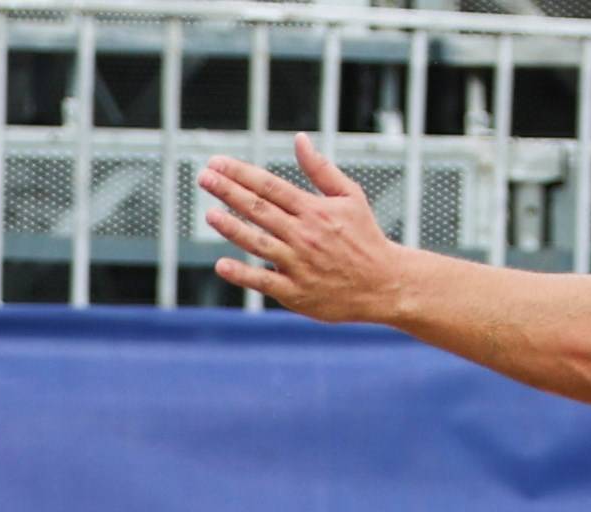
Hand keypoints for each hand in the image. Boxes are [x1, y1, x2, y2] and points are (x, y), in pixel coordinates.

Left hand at [200, 134, 406, 321]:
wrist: (386, 285)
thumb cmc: (366, 239)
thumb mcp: (350, 197)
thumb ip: (321, 170)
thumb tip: (299, 139)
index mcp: (314, 211)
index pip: (269, 186)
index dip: (240, 172)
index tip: (216, 162)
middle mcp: (304, 236)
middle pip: (259, 210)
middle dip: (228, 192)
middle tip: (203, 178)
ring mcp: (299, 265)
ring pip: (258, 243)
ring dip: (232, 228)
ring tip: (210, 214)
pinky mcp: (298, 293)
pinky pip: (264, 283)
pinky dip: (242, 275)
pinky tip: (222, 265)